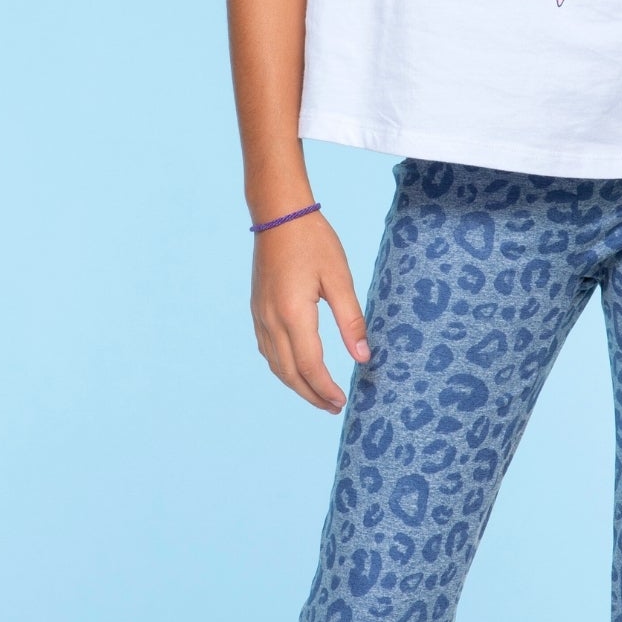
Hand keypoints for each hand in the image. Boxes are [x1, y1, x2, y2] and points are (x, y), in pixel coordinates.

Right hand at [250, 211, 370, 413]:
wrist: (278, 214)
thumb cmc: (313, 241)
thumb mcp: (339, 277)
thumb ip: (351, 319)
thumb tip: (363, 356)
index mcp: (293, 314)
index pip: (310, 366)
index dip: (325, 388)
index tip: (342, 401)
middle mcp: (272, 321)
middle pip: (289, 373)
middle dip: (311, 395)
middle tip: (333, 407)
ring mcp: (260, 316)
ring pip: (275, 365)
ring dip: (296, 384)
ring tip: (317, 394)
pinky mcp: (257, 309)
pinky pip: (267, 349)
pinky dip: (282, 367)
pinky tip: (295, 368)